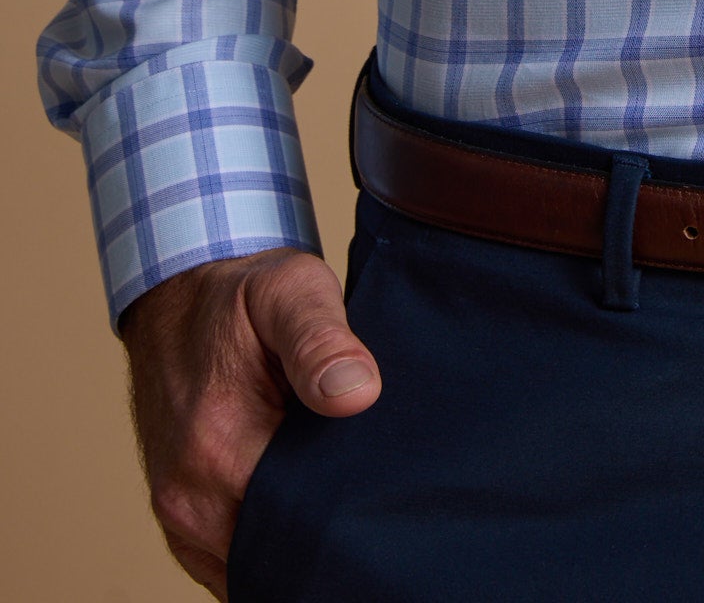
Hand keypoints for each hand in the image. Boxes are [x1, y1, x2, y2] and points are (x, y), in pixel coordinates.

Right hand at [120, 245, 380, 594]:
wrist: (180, 297)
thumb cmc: (241, 294)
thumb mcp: (289, 292)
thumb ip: (321, 342)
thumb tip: (359, 393)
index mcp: (217, 445)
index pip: (304, 519)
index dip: (348, 504)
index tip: (377, 477)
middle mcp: (188, 495)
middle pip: (280, 547)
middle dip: (324, 528)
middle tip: (364, 482)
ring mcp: (178, 515)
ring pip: (253, 560)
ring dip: (294, 536)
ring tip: (332, 484)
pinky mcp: (179, 521)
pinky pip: (230, 560)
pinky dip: (265, 541)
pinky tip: (299, 500)